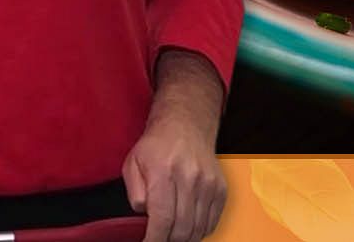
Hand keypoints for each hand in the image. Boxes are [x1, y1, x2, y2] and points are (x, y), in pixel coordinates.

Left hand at [122, 116, 225, 241]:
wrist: (186, 124)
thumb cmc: (157, 144)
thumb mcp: (133, 163)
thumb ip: (135, 193)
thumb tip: (145, 215)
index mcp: (164, 172)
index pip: (162, 219)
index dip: (155, 240)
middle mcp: (190, 178)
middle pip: (182, 228)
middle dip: (169, 241)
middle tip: (160, 239)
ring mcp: (208, 183)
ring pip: (198, 228)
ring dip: (185, 237)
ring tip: (173, 235)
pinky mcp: (220, 187)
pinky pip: (213, 220)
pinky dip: (201, 230)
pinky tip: (189, 227)